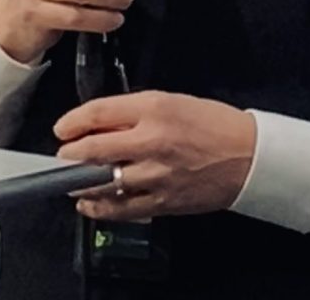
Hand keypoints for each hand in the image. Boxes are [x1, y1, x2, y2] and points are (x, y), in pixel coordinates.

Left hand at [54, 90, 256, 220]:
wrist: (247, 155)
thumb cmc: (213, 123)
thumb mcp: (172, 101)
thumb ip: (135, 113)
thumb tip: (100, 124)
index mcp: (155, 108)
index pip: (101, 112)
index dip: (74, 120)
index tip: (62, 127)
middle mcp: (152, 141)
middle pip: (94, 149)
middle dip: (70, 154)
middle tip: (62, 154)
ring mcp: (156, 175)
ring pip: (103, 182)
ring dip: (80, 182)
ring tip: (71, 179)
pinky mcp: (163, 201)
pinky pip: (122, 208)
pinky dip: (100, 207)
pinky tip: (89, 203)